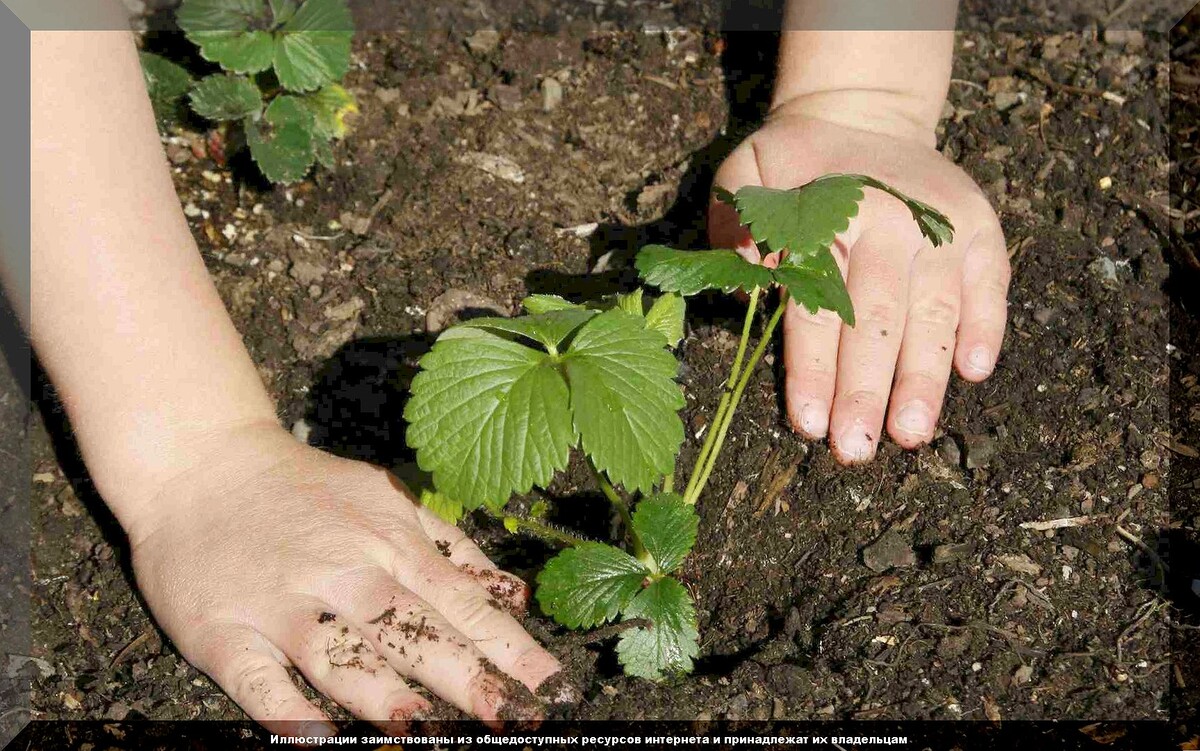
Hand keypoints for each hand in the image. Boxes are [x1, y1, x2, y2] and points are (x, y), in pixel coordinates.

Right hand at [126, 422, 563, 736]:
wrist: (204, 463)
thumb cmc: (308, 491)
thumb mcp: (388, 500)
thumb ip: (452, 549)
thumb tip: (516, 596)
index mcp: (390, 542)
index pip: (461, 603)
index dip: (508, 647)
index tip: (550, 688)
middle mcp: (343, 571)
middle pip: (411, 629)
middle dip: (464, 678)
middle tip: (509, 716)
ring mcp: (282, 602)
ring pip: (338, 654)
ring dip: (380, 692)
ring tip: (420, 728)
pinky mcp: (225, 630)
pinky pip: (256, 678)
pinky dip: (284, 707)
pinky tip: (313, 737)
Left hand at [709, 102, 1009, 463]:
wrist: (859, 114)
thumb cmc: (793, 166)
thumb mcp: (745, 176)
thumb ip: (734, 222)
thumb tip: (743, 273)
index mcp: (830, 215)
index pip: (817, 308)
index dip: (813, 369)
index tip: (808, 424)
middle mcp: (893, 221)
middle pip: (878, 322)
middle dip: (867, 392)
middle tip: (857, 449)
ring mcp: (943, 226)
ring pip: (934, 314)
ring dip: (924, 379)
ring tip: (911, 434)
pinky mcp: (981, 228)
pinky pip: (990, 284)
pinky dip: (986, 327)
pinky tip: (975, 374)